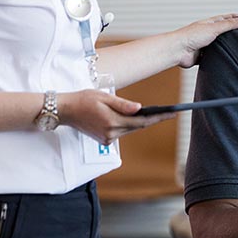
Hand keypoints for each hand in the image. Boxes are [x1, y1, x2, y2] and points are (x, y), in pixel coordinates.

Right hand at [57, 89, 174, 144]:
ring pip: (130, 129)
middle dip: (153, 119)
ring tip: (157, 114)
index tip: (173, 113)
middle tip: (169, 112)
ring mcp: (107, 139)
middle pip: (138, 127)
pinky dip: (129, 125)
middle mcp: (111, 133)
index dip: (159, 117)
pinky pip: (122, 132)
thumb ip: (123, 104)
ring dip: (140, 122)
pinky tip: (135, 118)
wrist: (64, 111)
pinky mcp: (104, 140)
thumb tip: (140, 109)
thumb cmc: (83, 100)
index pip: (142, 121)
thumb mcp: (104, 97)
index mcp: (112, 122)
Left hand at [173, 13, 237, 67]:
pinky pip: (212, 56)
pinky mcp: (201, 56)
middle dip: (230, 32)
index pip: (223, 19)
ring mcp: (204, 45)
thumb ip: (228, 24)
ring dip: (224, 46)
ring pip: (218, 45)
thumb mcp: (214, 28)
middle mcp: (206, 33)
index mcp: (208, 24)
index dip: (232, 18)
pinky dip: (217, 57)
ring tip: (235, 47)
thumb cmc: (190, 37)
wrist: (178, 51)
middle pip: (221, 32)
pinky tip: (223, 58)